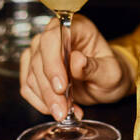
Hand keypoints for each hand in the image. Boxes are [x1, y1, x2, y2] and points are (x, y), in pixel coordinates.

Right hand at [18, 14, 132, 119]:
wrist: (105, 84)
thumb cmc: (110, 73)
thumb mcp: (111, 73)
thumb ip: (94, 67)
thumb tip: (76, 61)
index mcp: (77, 28)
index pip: (54, 37)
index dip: (53, 62)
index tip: (61, 87)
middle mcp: (56, 35)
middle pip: (40, 58)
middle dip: (49, 89)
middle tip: (62, 110)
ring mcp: (42, 51)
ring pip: (32, 75)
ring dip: (46, 98)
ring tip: (64, 112)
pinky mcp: (34, 68)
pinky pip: (27, 86)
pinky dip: (40, 102)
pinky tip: (56, 108)